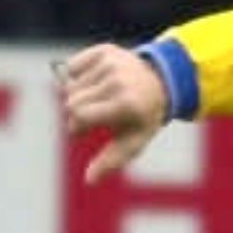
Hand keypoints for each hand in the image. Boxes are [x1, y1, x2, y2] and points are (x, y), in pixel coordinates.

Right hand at [54, 43, 171, 183]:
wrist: (161, 84)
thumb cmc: (142, 118)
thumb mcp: (132, 142)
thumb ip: (110, 161)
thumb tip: (89, 180)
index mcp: (126, 105)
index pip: (79, 115)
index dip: (77, 126)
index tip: (83, 131)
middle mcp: (119, 81)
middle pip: (71, 100)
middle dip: (76, 113)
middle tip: (92, 116)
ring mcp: (113, 63)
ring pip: (70, 84)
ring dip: (79, 95)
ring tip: (99, 98)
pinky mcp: (106, 51)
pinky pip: (72, 66)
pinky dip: (77, 76)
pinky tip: (96, 82)